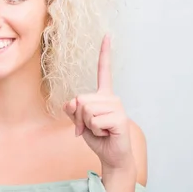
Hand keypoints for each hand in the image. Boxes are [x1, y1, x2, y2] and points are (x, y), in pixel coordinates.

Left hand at [63, 34, 133, 170]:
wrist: (111, 156)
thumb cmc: (97, 138)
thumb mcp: (79, 122)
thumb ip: (73, 110)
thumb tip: (73, 102)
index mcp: (103, 95)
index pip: (104, 70)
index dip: (105, 53)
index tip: (107, 35)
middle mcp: (112, 97)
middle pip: (81, 99)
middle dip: (79, 117)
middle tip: (90, 127)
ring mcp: (117, 107)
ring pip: (86, 110)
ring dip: (87, 125)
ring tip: (100, 130)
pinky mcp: (119, 118)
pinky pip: (94, 121)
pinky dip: (95, 131)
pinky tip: (106, 134)